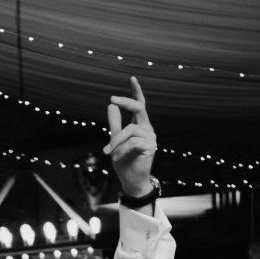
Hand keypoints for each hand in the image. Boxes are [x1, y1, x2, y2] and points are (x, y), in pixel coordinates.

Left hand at [104, 77, 158, 198]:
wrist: (131, 180)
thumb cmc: (124, 161)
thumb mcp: (116, 140)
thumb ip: (115, 124)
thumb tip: (111, 105)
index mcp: (140, 125)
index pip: (139, 105)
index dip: (136, 91)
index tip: (132, 78)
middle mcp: (148, 128)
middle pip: (139, 108)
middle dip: (126, 101)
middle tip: (112, 99)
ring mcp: (151, 137)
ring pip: (131, 130)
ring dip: (116, 140)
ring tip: (108, 151)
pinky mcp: (150, 147)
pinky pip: (133, 142)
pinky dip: (122, 149)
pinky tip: (117, 157)